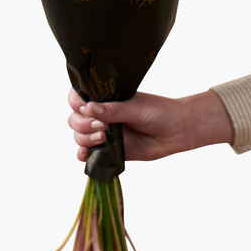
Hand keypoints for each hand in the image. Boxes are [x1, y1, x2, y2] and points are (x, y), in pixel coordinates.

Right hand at [67, 87, 233, 161]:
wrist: (175, 132)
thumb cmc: (157, 112)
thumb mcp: (134, 108)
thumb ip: (112, 110)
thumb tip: (89, 108)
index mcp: (104, 98)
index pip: (78, 97)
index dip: (76, 102)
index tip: (85, 108)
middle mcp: (100, 114)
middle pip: (75, 119)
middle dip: (82, 124)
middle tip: (101, 126)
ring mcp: (103, 132)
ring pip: (79, 136)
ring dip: (84, 138)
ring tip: (102, 138)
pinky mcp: (108, 150)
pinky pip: (88, 153)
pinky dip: (83, 154)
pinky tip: (85, 154)